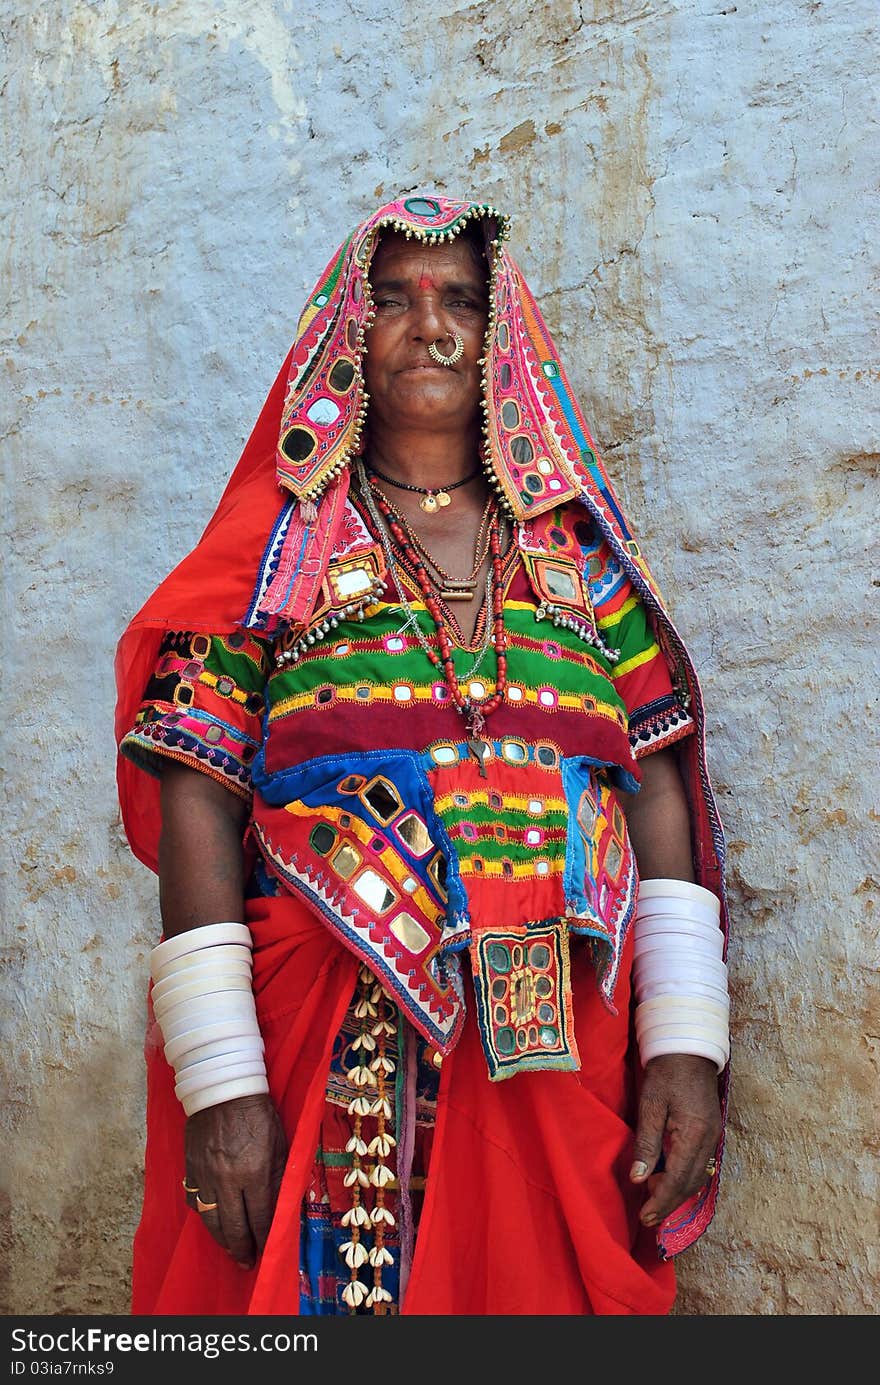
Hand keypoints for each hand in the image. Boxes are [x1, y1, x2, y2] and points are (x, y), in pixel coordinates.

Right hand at [184, 1093, 287, 1268]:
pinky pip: (194, 1200)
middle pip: (233, 1226)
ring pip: (211, 1219)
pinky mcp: (191, 1168)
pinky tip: (211, 1221)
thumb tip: (279, 1207)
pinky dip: (203, 1215)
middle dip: (241, 1248)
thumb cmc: (258, 1113)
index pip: (260, 1217)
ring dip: (221, 1238)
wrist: (222, 1088)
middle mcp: (227, 1179)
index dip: (263, 1237)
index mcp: (254, 1171)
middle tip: (246, 1261)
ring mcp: (206, 1175)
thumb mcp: (279, 1143)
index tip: (266, 1248)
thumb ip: (278, 1176)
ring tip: (230, 1249)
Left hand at [629, 1053, 720, 1227]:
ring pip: (698, 1177)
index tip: (646, 1218)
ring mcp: (714, 1136)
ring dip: (677, 1192)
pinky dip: (685, 1179)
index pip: (678, 1179)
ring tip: (653, 1198)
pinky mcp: (712, 1132)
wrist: (689, 1049)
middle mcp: (710, 1140)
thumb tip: (638, 1179)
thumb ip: (647, 1144)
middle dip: (669, 1203)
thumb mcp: (650, 1105)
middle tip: (648, 1217)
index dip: (661, 1202)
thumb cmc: (665, 1073)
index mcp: (694, 1134)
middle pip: (691, 1184)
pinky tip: (668, 1179)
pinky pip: (701, 1165)